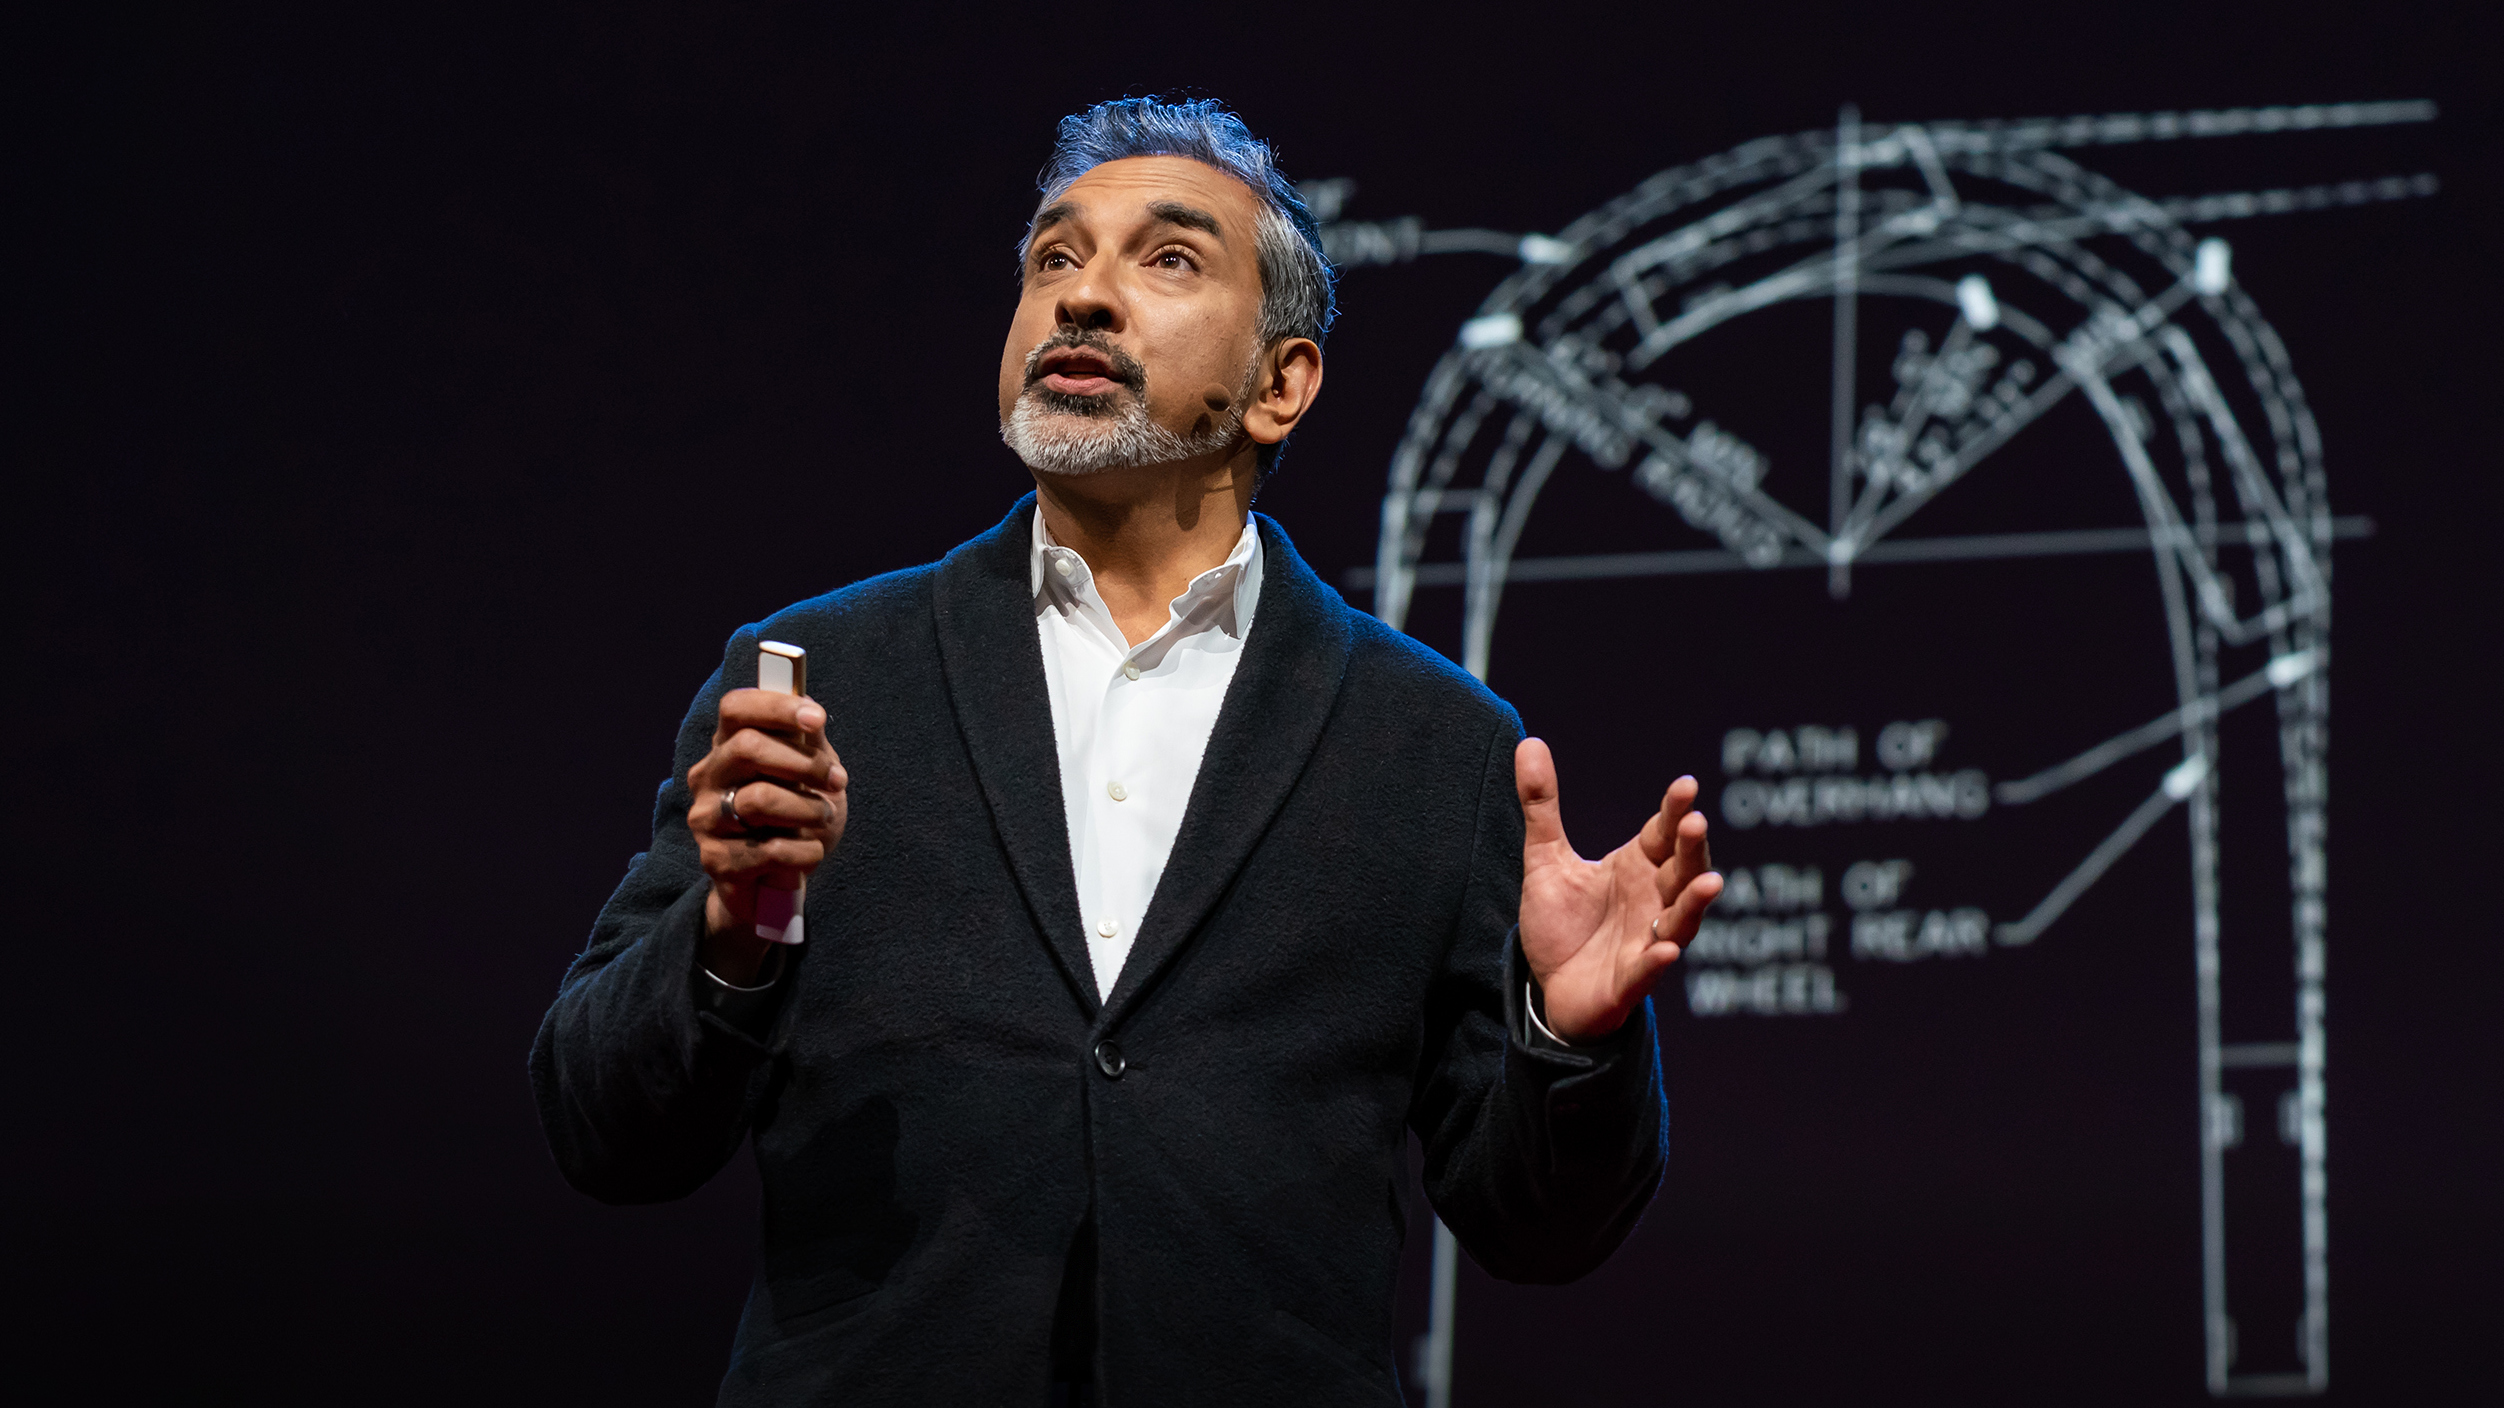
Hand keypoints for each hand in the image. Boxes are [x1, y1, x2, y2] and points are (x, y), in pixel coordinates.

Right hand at [687, 688, 847, 982]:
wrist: (776, 883)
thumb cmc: (794, 818)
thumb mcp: (808, 774)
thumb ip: (808, 742)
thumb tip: (810, 708)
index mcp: (728, 746)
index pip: (735, 708)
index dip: (776, 707)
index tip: (817, 719)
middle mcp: (708, 777)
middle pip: (747, 747)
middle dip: (803, 763)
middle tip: (836, 780)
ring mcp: (706, 819)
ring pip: (758, 800)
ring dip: (808, 809)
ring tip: (824, 817)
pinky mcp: (714, 860)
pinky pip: (769, 850)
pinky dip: (805, 852)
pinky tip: (811, 852)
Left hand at [1514, 737, 1722, 1041]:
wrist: (1550, 988)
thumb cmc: (1562, 923)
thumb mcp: (1545, 860)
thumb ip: (1541, 805)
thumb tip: (1528, 741)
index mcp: (1637, 867)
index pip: (1662, 834)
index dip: (1674, 811)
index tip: (1686, 786)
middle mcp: (1651, 901)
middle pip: (1680, 871)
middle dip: (1691, 849)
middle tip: (1696, 822)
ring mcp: (1645, 941)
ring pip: (1680, 920)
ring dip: (1694, 903)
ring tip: (1710, 882)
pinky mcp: (1630, 980)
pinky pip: (1647, 970)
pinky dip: (1656, 960)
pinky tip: (1664, 950)